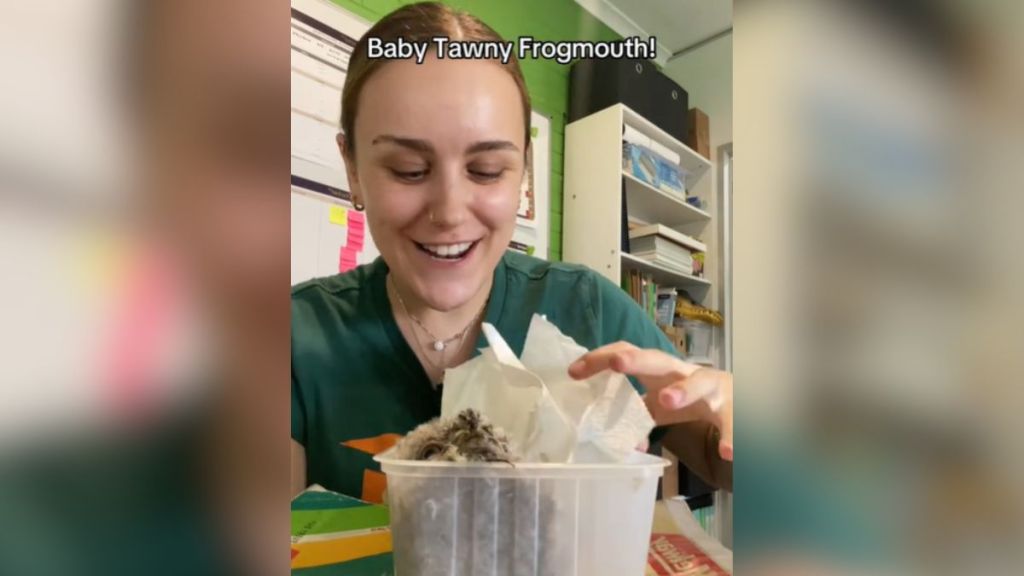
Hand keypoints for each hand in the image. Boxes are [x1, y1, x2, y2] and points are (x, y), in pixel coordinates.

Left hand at [568, 341, 732, 460]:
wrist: (742, 397)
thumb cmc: (693, 397)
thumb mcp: (662, 404)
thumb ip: (639, 417)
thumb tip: (619, 442)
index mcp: (659, 371)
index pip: (626, 353)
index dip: (600, 359)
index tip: (573, 372)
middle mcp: (683, 372)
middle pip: (658, 360)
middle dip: (637, 360)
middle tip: (617, 363)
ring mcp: (712, 387)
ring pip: (699, 382)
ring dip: (684, 390)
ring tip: (669, 400)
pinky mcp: (735, 407)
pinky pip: (733, 421)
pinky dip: (732, 435)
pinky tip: (727, 451)